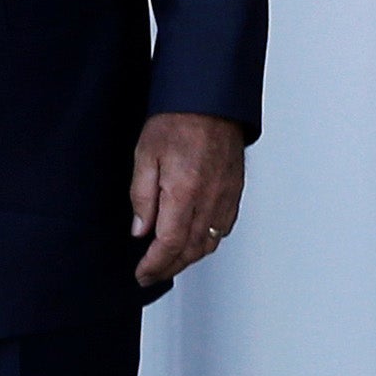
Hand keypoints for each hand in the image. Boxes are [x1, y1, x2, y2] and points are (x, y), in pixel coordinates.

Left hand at [131, 111, 244, 285]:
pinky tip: (194, 241)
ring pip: (209, 243)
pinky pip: (223, 229)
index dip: (155, 264)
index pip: (170, 244)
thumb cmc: (177, 121)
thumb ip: (142, 196)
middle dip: (169, 267)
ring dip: (188, 258)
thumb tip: (140, 230)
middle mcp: (209, 201)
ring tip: (169, 262)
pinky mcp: (235, 193)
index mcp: (184, 193)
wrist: (210, 102)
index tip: (142, 273)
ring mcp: (225, 198)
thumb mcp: (145, 155)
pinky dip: (207, 242)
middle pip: (191, 250)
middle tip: (151, 273)